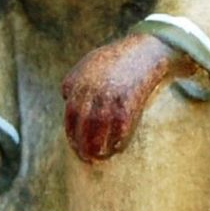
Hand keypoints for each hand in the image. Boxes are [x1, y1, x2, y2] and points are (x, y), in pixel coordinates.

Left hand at [61, 34, 194, 161]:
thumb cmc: (115, 60)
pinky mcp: (127, 102)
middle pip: (82, 124)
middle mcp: (92, 91)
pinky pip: (119, 128)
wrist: (144, 51)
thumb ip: (74, 81)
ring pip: (99, 130)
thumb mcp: (87, 64)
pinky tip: (116, 149)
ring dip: (98, 148)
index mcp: (80, 83)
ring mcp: (109, 97)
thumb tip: (65, 99)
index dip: (71, 132)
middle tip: (85, 158)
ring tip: (98, 158)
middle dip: (82, 144)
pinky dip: (117, 141)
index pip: (70, 114)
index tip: (74, 145)